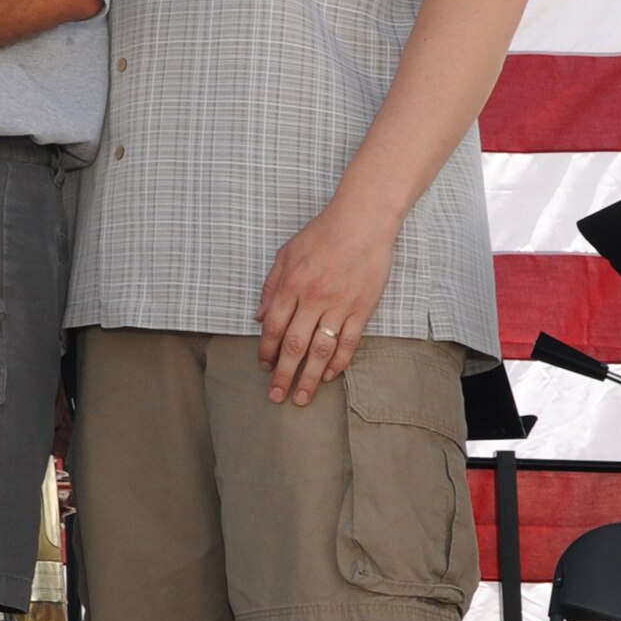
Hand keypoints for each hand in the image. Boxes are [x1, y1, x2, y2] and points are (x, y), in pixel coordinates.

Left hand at [254, 195, 400, 406]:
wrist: (362, 223)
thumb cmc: (321, 234)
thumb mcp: (286, 253)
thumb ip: (271, 286)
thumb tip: (258, 317)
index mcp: (291, 285)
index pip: (273, 327)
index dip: (266, 351)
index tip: (263, 366)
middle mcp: (313, 299)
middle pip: (294, 345)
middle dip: (283, 374)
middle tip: (276, 396)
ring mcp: (339, 306)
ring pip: (321, 350)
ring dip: (310, 377)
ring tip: (302, 397)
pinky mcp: (362, 309)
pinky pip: (349, 343)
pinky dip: (339, 362)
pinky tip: (330, 376)